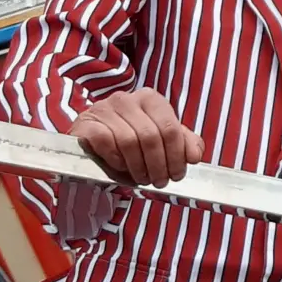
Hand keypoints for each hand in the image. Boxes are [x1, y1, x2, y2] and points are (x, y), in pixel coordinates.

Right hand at [71, 88, 203, 187]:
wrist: (91, 147)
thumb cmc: (130, 144)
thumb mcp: (160, 141)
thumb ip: (182, 143)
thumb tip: (195, 155)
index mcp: (150, 99)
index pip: (170, 128)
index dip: (177, 155)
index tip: (177, 174)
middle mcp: (127, 99)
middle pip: (151, 136)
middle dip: (159, 165)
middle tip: (159, 181)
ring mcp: (104, 108)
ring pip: (129, 141)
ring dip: (138, 166)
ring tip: (142, 178)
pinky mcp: (86, 123)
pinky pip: (106, 142)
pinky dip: (116, 159)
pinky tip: (120, 167)